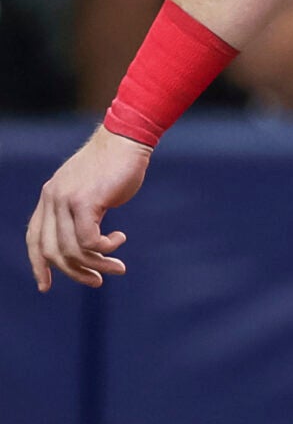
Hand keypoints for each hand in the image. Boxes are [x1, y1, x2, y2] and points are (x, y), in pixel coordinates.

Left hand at [26, 126, 150, 291]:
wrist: (126, 138)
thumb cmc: (115, 164)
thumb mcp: (90, 190)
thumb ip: (81, 210)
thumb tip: (86, 240)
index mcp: (49, 197)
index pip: (34, 238)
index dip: (38, 265)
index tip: (45, 286)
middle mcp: (52, 199)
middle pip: (53, 251)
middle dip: (75, 272)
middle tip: (98, 280)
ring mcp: (66, 200)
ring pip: (73, 249)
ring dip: (97, 264)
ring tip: (118, 267)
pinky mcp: (85, 201)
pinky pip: (89, 240)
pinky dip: (105, 248)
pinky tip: (119, 239)